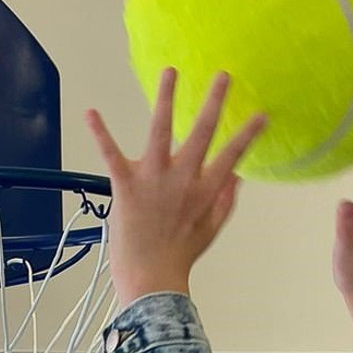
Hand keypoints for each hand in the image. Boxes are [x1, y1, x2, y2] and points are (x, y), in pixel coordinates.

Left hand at [86, 72, 266, 308]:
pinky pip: (111, 153)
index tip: (261, 115)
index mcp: (205, 190)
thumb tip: (238, 176)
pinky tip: (91, 112)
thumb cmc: (179, 258)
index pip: (233, 155)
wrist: (151, 279)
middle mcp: (183, 178)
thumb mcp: (210, 231)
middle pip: (203, 132)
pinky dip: (100, 132)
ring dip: (167, 98)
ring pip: (162, 129)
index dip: (248, 134)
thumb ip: (225, 201)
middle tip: (223, 76)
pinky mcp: (126, 184)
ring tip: (171, 72)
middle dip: (215, 101)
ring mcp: (154, 178)